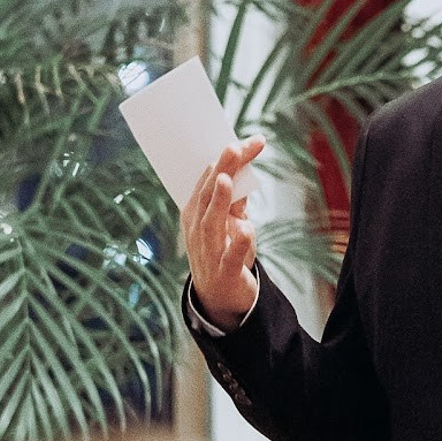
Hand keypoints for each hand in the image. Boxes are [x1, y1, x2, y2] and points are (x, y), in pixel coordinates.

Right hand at [181, 137, 265, 332]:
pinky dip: (237, 242)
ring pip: (212, 223)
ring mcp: (209, 253)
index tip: (244, 141)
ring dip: (219, 200)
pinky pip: (230, 257)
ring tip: (227, 178)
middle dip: (221, 170)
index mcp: (196, 214)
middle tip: (232, 147)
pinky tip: (245, 228)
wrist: (220, 299)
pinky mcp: (225, 274)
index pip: (209, 181)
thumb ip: (236, 200)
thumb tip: (242, 172)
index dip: (225, 161)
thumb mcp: (232, 224)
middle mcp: (198, 231)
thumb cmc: (225, 253)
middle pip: (209, 196)